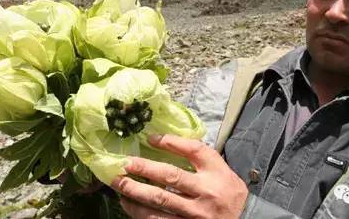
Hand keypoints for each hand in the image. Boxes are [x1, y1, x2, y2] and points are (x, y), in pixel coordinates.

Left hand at [111, 134, 247, 218]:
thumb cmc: (228, 191)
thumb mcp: (221, 169)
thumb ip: (199, 156)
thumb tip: (165, 140)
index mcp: (216, 171)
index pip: (192, 150)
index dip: (170, 142)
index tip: (150, 137)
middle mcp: (206, 191)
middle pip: (171, 176)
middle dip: (144, 168)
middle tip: (124, 163)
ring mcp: (196, 214)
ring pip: (160, 201)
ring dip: (136, 192)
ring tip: (119, 184)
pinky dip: (141, 213)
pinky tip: (129, 205)